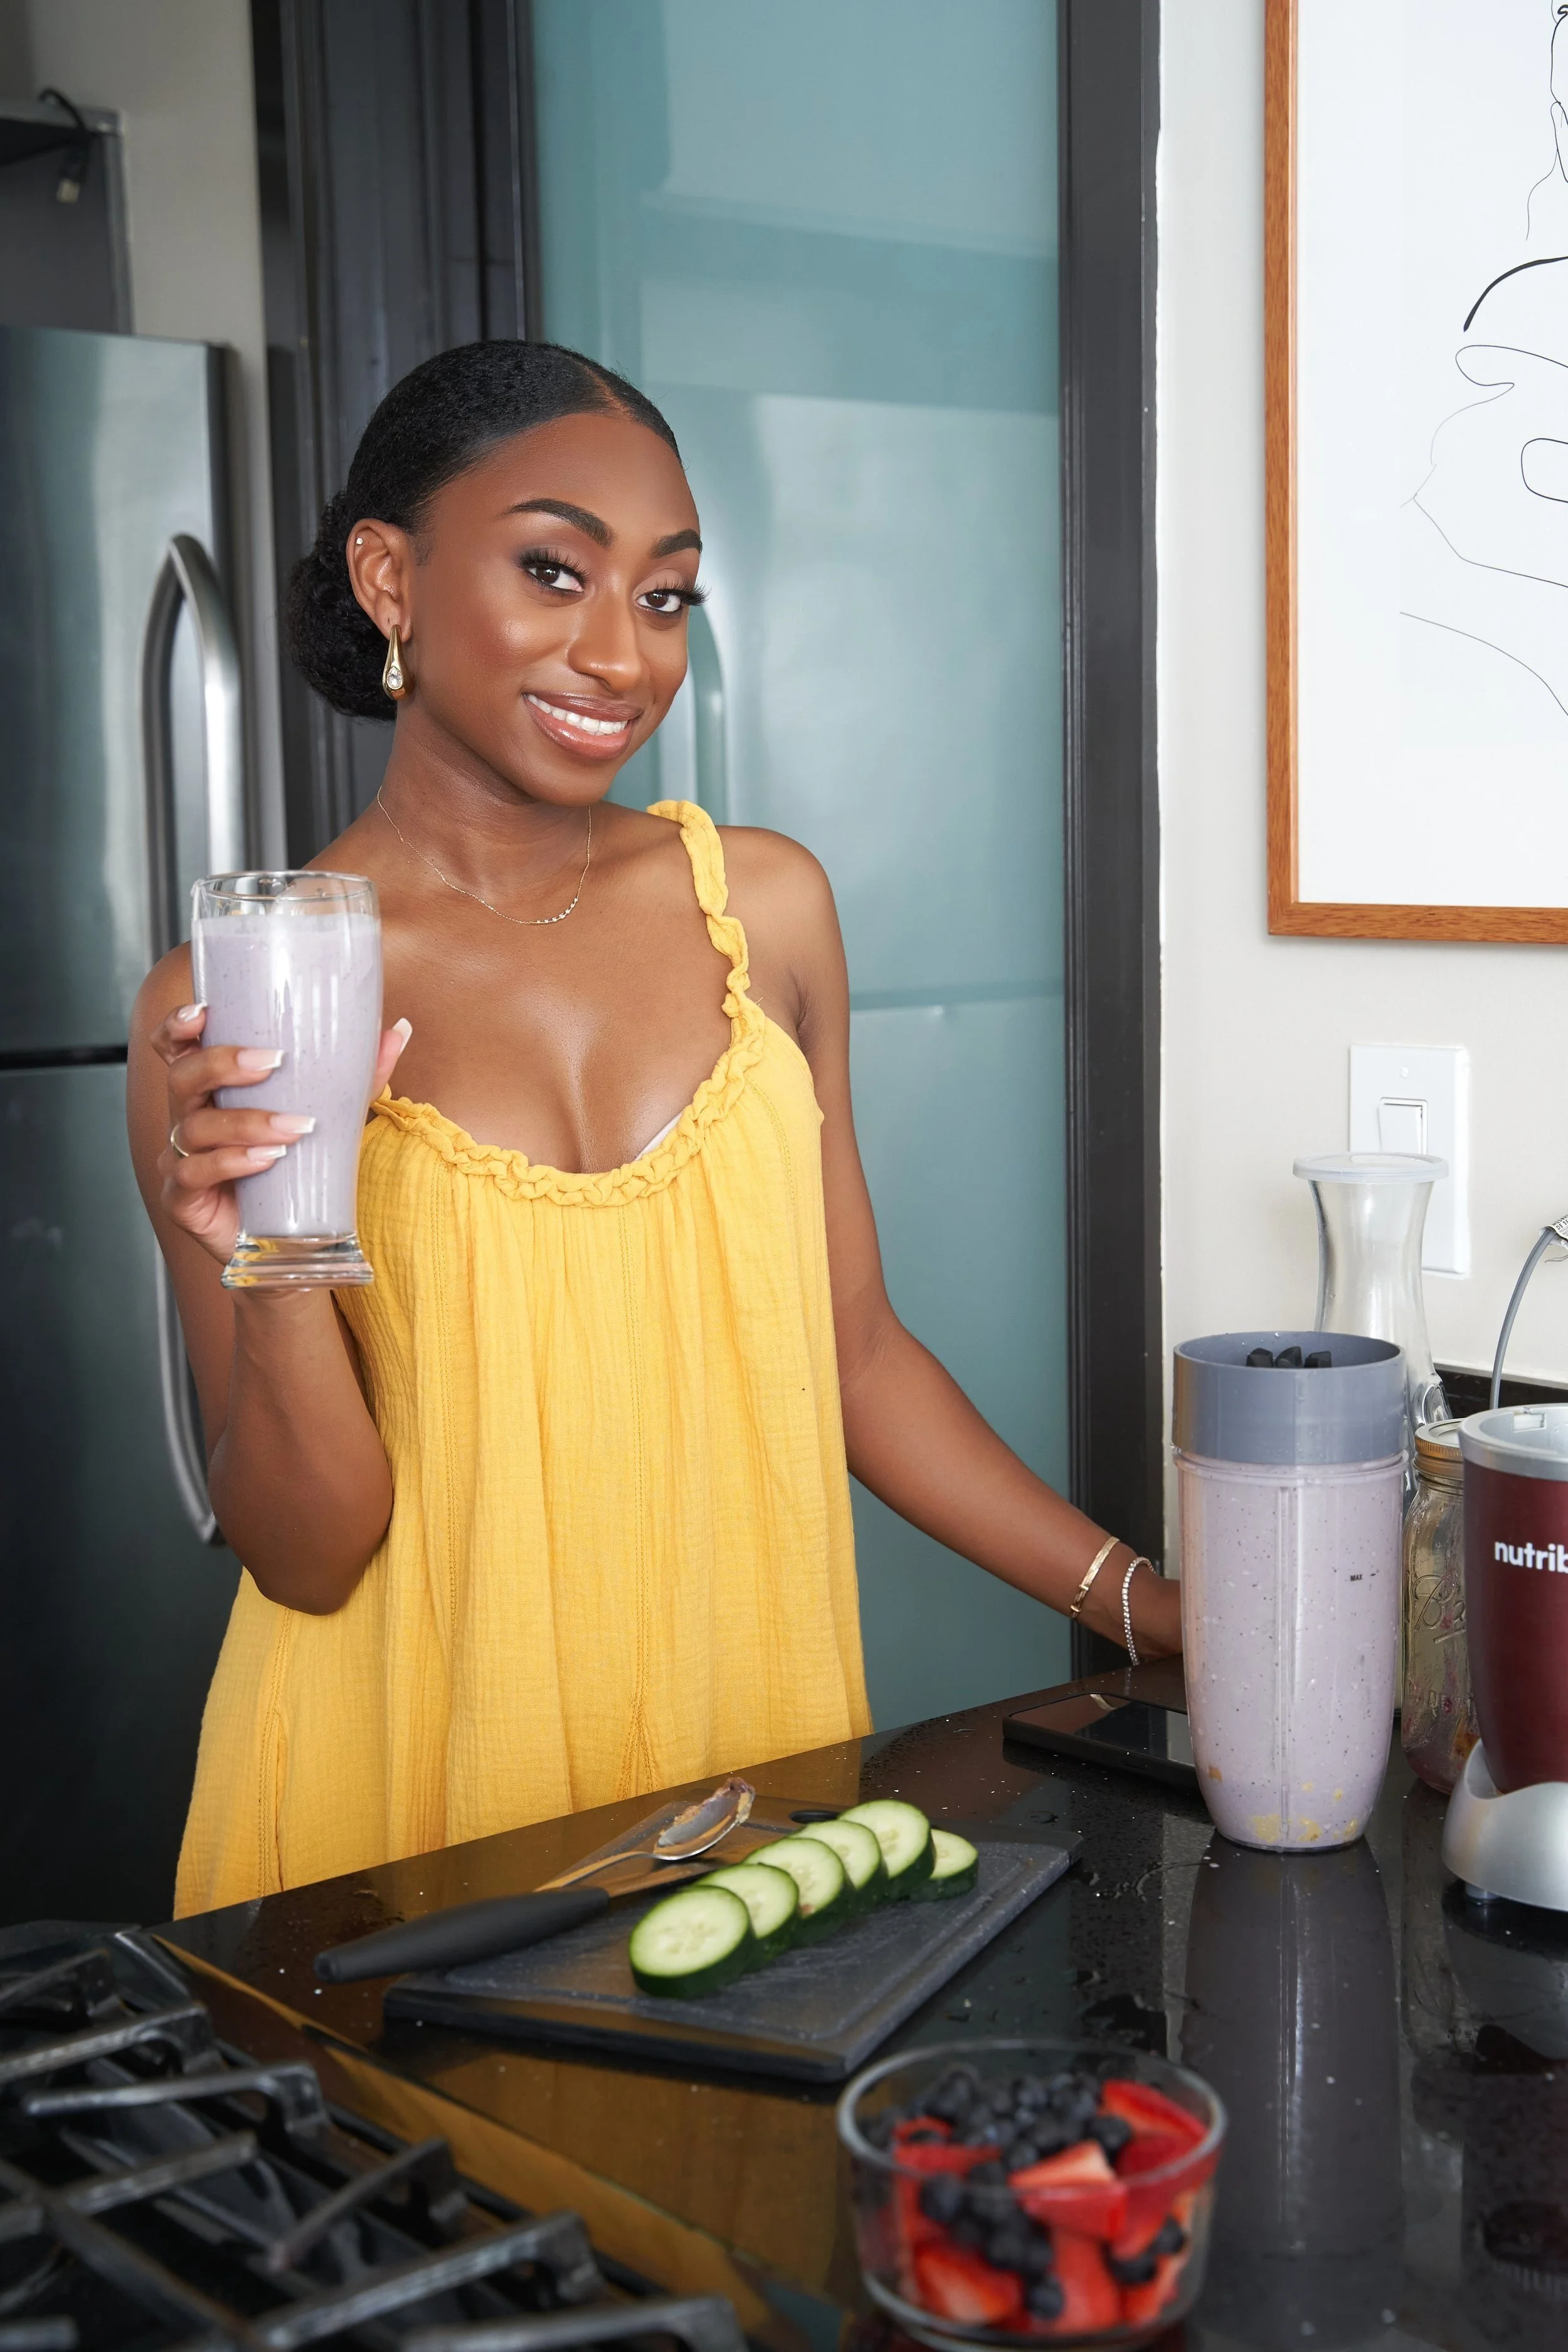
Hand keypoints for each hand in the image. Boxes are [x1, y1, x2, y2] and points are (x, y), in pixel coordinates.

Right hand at [151, 1003, 411, 1265]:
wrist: (292, 1243)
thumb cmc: (300, 1170)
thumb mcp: (332, 1118)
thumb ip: (358, 1076)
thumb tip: (397, 1031)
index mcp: (212, 1093)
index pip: (178, 1050)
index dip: (178, 1026)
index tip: (203, 1012)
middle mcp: (189, 1120)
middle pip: (183, 1079)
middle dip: (222, 1064)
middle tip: (272, 1061)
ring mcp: (180, 1161)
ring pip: (195, 1129)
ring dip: (246, 1123)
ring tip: (292, 1127)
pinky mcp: (184, 1201)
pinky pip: (194, 1175)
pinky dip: (231, 1163)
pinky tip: (265, 1160)